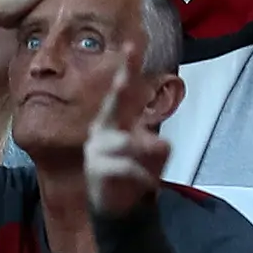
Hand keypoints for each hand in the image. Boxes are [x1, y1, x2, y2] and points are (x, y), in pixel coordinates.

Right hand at [82, 58, 169, 217]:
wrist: (121, 208)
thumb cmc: (137, 172)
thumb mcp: (153, 155)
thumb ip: (155, 146)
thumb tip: (157, 144)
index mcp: (118, 120)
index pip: (125, 90)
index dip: (129, 66)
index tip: (133, 43)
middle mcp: (104, 129)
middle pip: (114, 105)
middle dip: (119, 90)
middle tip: (123, 78)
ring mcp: (97, 149)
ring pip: (131, 143)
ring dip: (148, 159)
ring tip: (149, 174)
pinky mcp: (96, 169)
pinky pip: (128, 167)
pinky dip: (143, 176)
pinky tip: (145, 184)